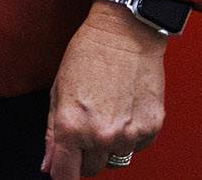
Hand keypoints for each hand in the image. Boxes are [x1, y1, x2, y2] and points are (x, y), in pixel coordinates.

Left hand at [42, 3, 165, 175]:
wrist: (124, 35)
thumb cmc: (87, 57)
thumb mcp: (57, 92)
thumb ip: (52, 134)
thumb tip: (49, 166)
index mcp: (72, 127)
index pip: (66, 174)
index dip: (61, 174)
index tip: (61, 171)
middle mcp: (102, 136)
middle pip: (91, 169)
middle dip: (84, 156)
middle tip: (84, 129)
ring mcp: (129, 135)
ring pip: (115, 159)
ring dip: (109, 145)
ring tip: (106, 113)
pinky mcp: (152, 129)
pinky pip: (137, 147)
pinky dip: (130, 136)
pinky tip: (124, 109)